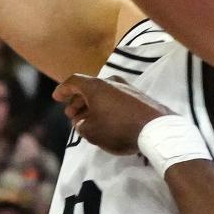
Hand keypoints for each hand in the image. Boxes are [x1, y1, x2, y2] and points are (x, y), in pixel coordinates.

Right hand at [54, 72, 170, 154]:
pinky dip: (106, 107)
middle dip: (78, 101)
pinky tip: (106, 120)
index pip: (74, 82)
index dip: (63, 89)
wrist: (156, 129)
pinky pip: (115, 99)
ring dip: (92, 105)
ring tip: (87, 120)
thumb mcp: (92, 132)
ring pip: (103, 94)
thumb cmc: (118, 128)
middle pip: (88, 88)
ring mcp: (127, 88)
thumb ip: (82, 126)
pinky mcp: (139, 96)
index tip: (57, 97)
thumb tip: (83, 122)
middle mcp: (111, 82)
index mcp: (95, 86)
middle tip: (72, 114)